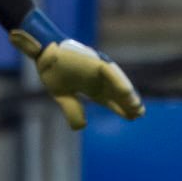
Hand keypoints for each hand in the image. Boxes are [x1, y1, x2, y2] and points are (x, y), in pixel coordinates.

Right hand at [9, 17, 143, 129]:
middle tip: (139, 114)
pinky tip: (127, 93)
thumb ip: (72, 110)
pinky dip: (119, 82)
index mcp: (91, 86)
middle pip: (117, 93)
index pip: (110, 100)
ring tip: (137, 107)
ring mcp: (97, 69)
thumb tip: (81, 127)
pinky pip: (110, 72)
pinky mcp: (95, 62)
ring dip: (127, 95)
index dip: (120, 109)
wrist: (42, 53)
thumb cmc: (52, 70)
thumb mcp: (62, 96)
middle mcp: (97, 78)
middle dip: (128, 103)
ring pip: (117, 84)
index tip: (132, 118)